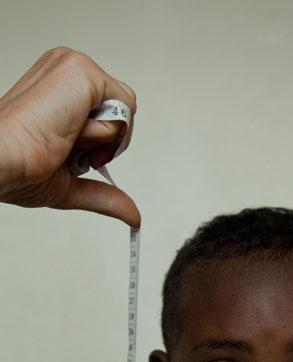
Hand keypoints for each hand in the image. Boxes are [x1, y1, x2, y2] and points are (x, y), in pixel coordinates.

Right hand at [0, 47, 138, 226]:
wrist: (1, 162)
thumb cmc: (19, 169)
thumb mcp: (72, 182)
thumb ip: (105, 193)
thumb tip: (132, 215)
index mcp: (60, 89)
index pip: (109, 113)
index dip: (100, 143)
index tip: (72, 155)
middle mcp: (66, 72)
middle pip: (122, 112)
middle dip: (105, 142)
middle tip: (68, 148)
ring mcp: (73, 67)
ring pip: (124, 110)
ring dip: (100, 138)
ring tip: (64, 138)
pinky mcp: (82, 71)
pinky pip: (124, 109)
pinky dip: (103, 132)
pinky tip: (70, 131)